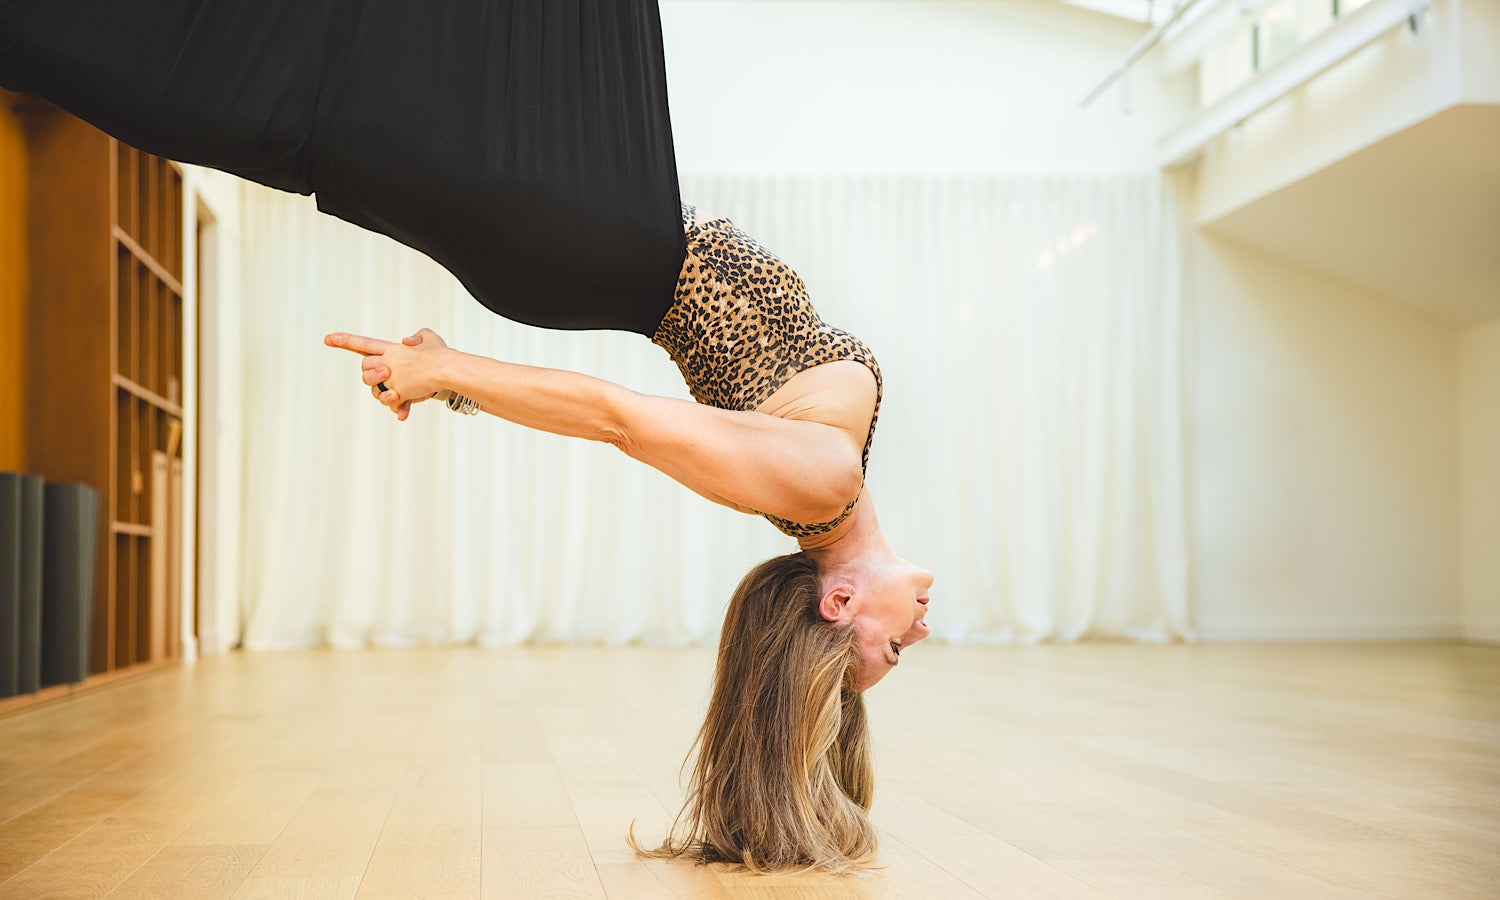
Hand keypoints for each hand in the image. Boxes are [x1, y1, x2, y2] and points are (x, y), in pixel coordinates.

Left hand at [324, 328, 450, 421]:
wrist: (447, 369)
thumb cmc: (440, 353)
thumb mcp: (429, 338)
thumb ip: (417, 336)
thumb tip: (406, 341)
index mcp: (391, 349)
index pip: (363, 344)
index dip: (345, 340)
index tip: (327, 338)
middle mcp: (387, 362)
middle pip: (365, 368)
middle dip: (371, 373)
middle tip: (385, 375)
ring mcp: (391, 378)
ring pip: (373, 387)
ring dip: (380, 390)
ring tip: (395, 391)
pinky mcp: (398, 392)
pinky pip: (389, 402)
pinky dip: (397, 407)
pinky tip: (402, 412)